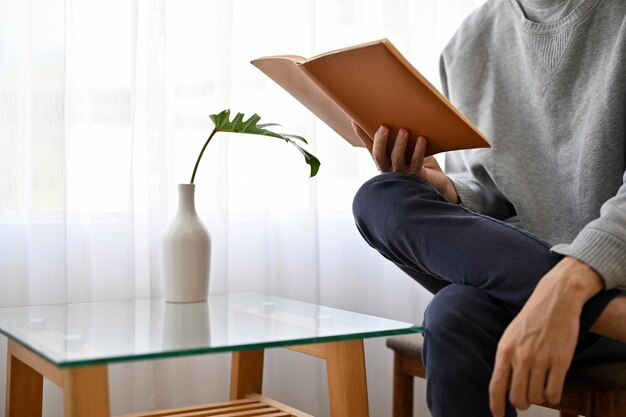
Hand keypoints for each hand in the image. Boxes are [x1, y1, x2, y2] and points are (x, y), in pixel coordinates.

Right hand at [352, 121, 458, 202]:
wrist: (433, 181)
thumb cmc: (417, 161)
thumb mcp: (405, 147)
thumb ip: (397, 134)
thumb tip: (394, 111)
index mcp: (383, 160)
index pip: (369, 146)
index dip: (361, 135)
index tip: (355, 120)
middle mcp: (389, 168)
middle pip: (380, 156)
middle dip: (380, 141)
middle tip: (383, 127)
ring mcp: (402, 173)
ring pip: (397, 158)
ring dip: (400, 144)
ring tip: (404, 131)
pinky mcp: (416, 175)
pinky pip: (416, 161)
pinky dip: (418, 150)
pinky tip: (421, 139)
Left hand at [489, 257, 603, 415]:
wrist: (556, 300)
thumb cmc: (532, 318)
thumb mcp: (510, 336)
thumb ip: (506, 359)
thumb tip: (502, 385)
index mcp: (504, 350)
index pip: (496, 386)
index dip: (496, 406)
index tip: (498, 415)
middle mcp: (521, 357)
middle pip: (518, 397)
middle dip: (522, 403)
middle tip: (527, 399)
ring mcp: (542, 360)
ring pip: (537, 398)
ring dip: (539, 398)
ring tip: (541, 388)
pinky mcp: (561, 361)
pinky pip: (554, 393)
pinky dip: (553, 396)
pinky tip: (553, 389)